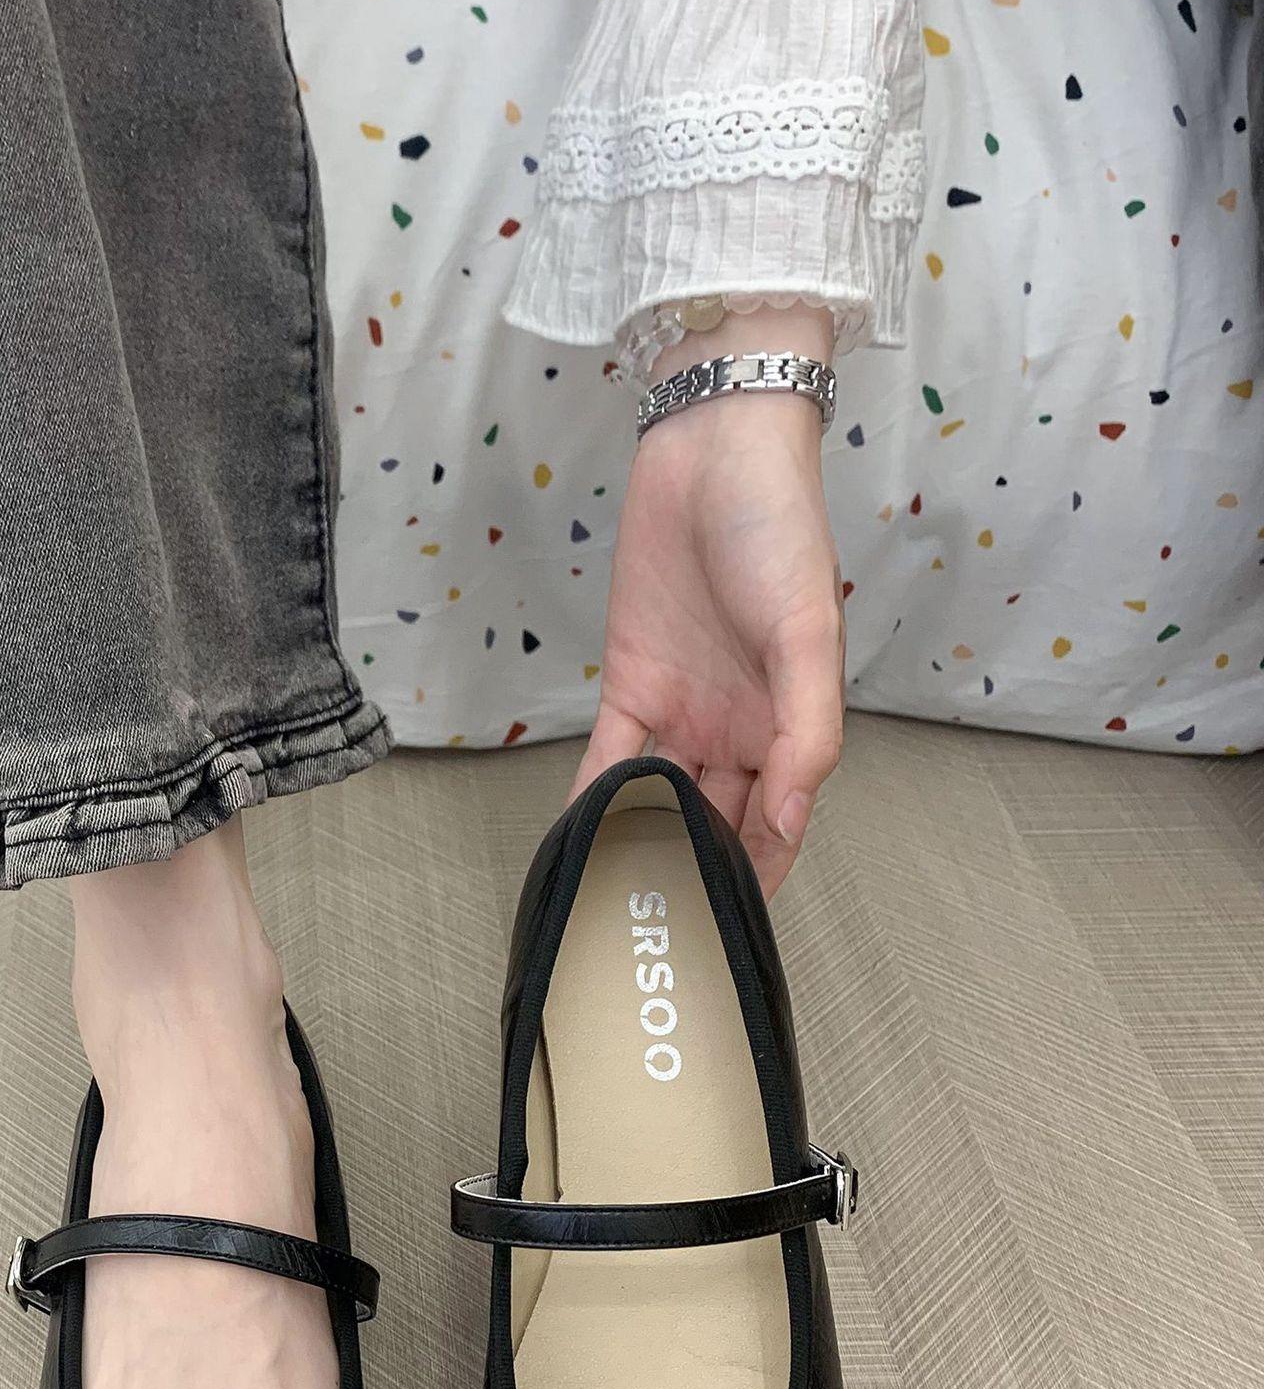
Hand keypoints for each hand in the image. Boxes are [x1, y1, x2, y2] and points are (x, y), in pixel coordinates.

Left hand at [577, 305, 844, 897]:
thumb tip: (792, 816)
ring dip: (638, 845)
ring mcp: (683, 710)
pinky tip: (578, 842)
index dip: (757, 878)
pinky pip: (610, 758)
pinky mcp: (632, 684)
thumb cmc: (780, 529)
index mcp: (793, 724)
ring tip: (615, 902)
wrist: (712, 452)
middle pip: (714, 822)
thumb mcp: (810, 633)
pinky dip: (594, 798)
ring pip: (660, 800)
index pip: (777, 826)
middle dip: (692, 874)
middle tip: (661, 935)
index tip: (730, 936)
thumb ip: (808, 731)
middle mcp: (738, 729)